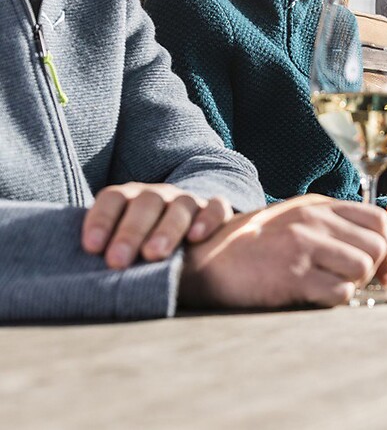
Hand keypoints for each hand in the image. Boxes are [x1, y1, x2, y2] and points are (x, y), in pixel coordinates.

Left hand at [82, 183, 231, 268]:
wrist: (183, 248)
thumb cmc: (141, 255)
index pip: (113, 199)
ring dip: (166, 229)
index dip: (101, 220)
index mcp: (129, 198)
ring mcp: (187, 201)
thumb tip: (83, 279)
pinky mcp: (214, 210)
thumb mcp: (121, 251)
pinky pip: (216, 207)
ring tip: (154, 255)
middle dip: (130, 232)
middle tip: (118, 261)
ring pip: (180, 205)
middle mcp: (158, 195)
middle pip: (146, 203)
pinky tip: (196, 237)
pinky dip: (207, 219)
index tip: (91, 248)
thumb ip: (109, 254)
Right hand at [178, 195, 386, 309]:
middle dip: (373, 270)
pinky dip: (333, 299)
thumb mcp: (292, 220)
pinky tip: (312, 295)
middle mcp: (314, 220)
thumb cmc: (252, 247)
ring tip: (327, 286)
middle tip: (353, 282)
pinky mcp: (294, 275)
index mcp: (316, 205)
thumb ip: (329, 225)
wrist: (206, 262)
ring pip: (362, 268)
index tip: (383, 270)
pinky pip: (340, 292)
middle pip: (376, 246)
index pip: (376, 219)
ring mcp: (304, 245)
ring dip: (352, 284)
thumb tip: (376, 244)